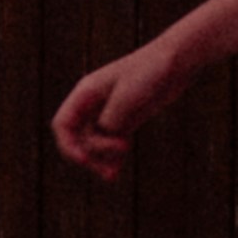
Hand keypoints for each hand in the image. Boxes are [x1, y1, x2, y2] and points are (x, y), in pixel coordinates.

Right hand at [50, 33, 192, 173]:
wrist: (174, 62)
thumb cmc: (148, 74)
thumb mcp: (125, 100)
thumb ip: (110, 123)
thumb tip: (102, 141)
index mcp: (86, 92)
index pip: (63, 125)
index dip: (68, 146)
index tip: (85, 161)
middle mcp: (93, 103)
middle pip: (77, 138)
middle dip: (89, 155)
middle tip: (110, 167)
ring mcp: (109, 111)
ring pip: (93, 143)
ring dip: (100, 160)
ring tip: (112, 174)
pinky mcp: (126, 118)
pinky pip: (110, 142)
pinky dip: (111, 157)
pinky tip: (115, 171)